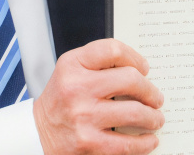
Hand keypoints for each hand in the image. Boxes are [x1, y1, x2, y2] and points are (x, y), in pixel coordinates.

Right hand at [33, 39, 164, 154]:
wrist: (37, 133)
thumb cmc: (60, 100)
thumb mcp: (70, 71)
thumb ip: (98, 64)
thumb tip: (139, 70)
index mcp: (72, 65)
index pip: (113, 50)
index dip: (135, 57)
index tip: (143, 68)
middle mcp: (76, 88)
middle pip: (130, 79)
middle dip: (151, 91)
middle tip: (156, 98)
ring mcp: (83, 116)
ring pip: (135, 112)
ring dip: (153, 117)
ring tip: (156, 118)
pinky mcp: (88, 143)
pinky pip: (127, 143)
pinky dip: (145, 143)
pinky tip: (149, 140)